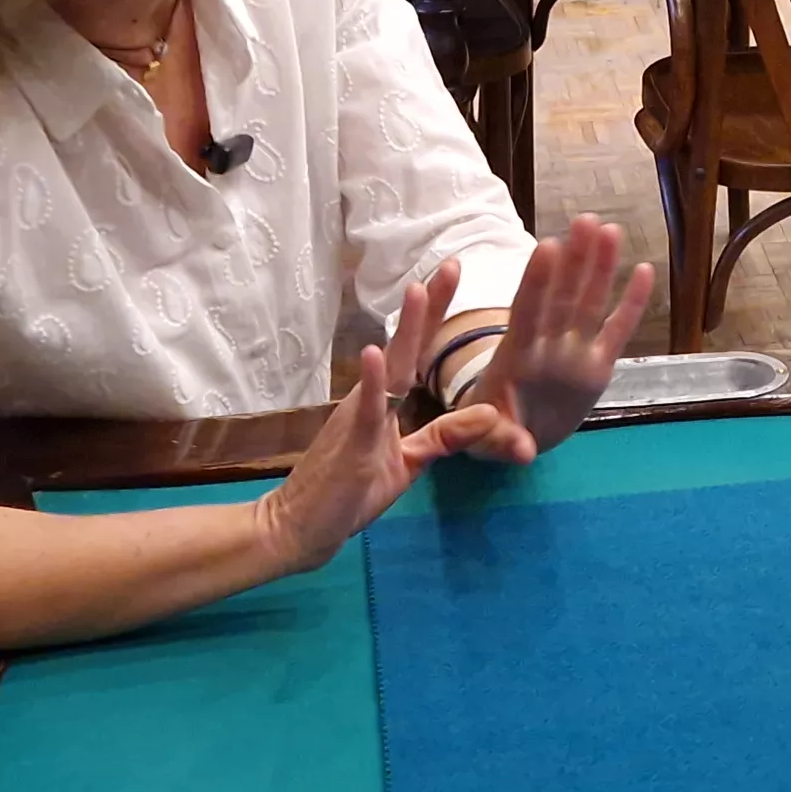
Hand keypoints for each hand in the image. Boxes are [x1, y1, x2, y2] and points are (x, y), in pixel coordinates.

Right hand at [253, 268, 497, 573]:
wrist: (301, 528)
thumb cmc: (349, 493)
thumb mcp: (408, 463)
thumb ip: (444, 438)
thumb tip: (489, 414)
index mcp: (386, 403)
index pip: (416, 353)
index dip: (435, 318)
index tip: (454, 276)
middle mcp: (372, 401)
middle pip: (405, 347)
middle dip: (429, 307)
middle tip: (451, 264)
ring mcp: (359, 418)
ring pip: (386, 368)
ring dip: (403, 330)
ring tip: (418, 289)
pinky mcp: (350, 443)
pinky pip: (364, 410)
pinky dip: (371, 383)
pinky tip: (375, 354)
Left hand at [456, 216, 656, 460]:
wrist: (513, 438)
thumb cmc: (489, 429)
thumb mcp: (486, 440)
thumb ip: (500, 440)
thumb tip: (522, 452)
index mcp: (516, 357)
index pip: (527, 312)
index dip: (537, 281)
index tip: (548, 247)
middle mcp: (548, 347)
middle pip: (563, 298)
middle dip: (575, 261)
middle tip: (586, 220)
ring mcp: (575, 353)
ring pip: (589, 305)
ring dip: (600, 268)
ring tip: (610, 230)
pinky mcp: (597, 367)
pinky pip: (616, 331)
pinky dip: (631, 304)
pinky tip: (644, 270)